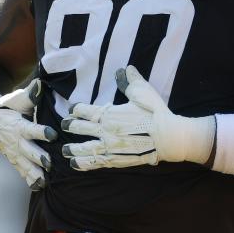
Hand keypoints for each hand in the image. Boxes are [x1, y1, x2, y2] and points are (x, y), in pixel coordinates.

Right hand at [0, 79, 56, 189]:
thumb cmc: (7, 109)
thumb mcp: (15, 100)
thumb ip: (30, 95)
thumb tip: (40, 84)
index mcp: (19, 125)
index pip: (31, 129)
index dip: (41, 131)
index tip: (52, 134)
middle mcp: (16, 141)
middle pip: (28, 150)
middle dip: (39, 157)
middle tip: (49, 162)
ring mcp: (14, 152)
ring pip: (25, 164)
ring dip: (34, 172)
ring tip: (44, 181)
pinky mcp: (14, 159)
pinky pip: (21, 171)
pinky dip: (29, 179)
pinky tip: (38, 187)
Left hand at [60, 66, 214, 170]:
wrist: (169, 137)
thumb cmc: (155, 113)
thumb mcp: (143, 93)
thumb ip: (131, 81)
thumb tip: (126, 68)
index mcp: (109, 114)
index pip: (85, 110)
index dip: (76, 110)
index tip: (72, 110)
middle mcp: (105, 131)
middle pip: (81, 128)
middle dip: (71, 126)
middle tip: (64, 126)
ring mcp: (110, 147)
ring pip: (85, 148)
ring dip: (73, 149)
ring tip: (64, 150)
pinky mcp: (116, 159)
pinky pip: (96, 162)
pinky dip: (84, 164)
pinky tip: (75, 164)